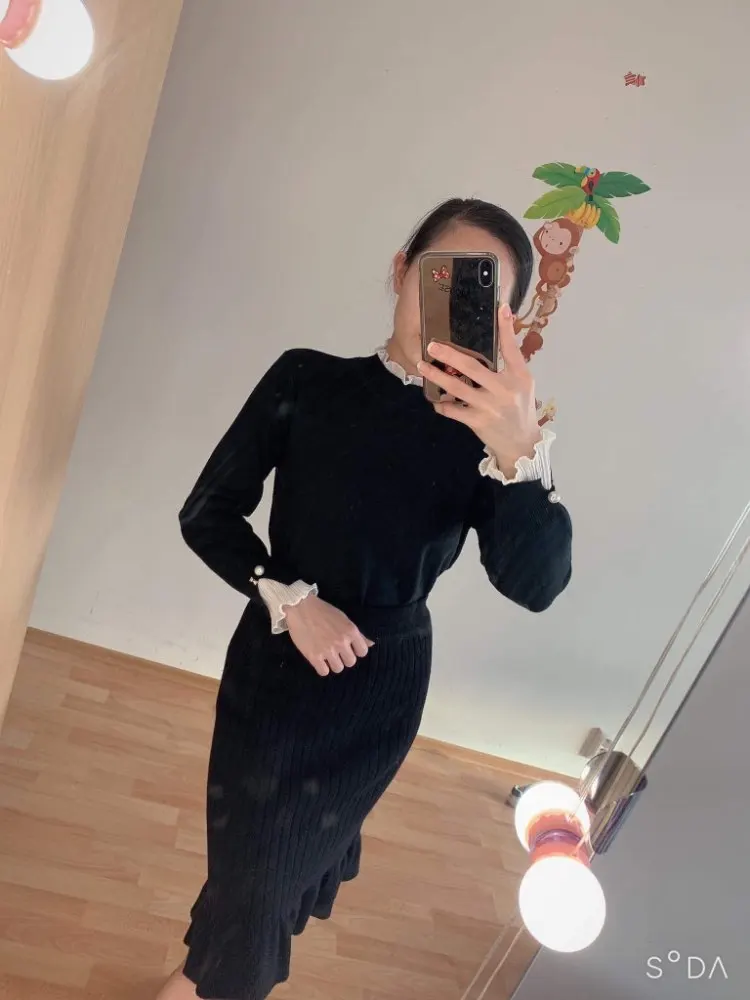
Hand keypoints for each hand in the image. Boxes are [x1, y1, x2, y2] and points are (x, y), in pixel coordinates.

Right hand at [284, 593, 373, 676]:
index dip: (356, 651)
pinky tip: (319, 660)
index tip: (348, 647)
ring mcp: (327, 650)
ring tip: (327, 656)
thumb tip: (371, 645)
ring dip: (333, 663)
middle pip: (350, 662)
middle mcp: (341, 642)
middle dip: (344, 658)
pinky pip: (323, 672)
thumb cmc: (323, 611)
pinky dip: (322, 668)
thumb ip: (358, 634)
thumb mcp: (344, 619)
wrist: (300, 607)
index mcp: (351, 631)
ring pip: (338, 669)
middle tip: (336, 651)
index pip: (363, 652)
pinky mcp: (314, 656)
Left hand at [417, 303, 541, 477]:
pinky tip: (434, 398)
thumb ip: (511, 362)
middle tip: (431, 345)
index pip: (511, 348)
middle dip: (449, 355)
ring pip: (457, 387)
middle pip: (472, 367)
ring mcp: (489, 406)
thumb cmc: (520, 409)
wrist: (521, 443)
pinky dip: (442, 404)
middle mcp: (504, 389)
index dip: (505, 328)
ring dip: (437, 376)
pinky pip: (453, 410)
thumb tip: (503, 331)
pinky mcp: (477, 421)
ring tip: (422, 366)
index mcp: (518, 376)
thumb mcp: (523, 383)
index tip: (500, 308)